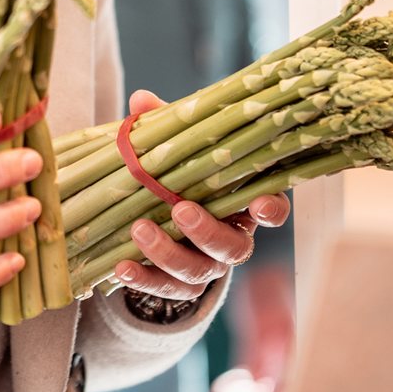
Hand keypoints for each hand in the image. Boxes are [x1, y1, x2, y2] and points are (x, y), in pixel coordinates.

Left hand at [114, 88, 291, 301]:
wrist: (160, 222)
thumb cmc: (178, 176)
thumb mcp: (174, 148)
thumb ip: (164, 124)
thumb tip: (141, 100)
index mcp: (241, 203)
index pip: (272, 208)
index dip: (271, 209)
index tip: (259, 204)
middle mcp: (232, 239)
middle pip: (233, 247)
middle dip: (207, 231)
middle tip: (181, 210)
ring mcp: (207, 267)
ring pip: (198, 272)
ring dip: (168, 253)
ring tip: (139, 230)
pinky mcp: (179, 287)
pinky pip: (165, 291)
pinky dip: (143, 280)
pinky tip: (121, 267)